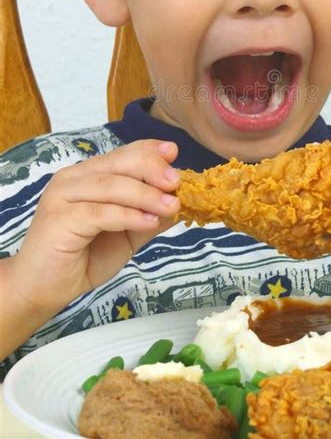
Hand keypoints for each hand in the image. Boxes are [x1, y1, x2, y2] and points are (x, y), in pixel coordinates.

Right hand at [10, 139, 180, 314]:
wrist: (43, 288)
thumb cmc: (84, 258)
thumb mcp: (127, 235)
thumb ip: (149, 216)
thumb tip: (178, 202)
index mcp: (88, 175)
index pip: (122, 154)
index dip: (149, 150)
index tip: (174, 152)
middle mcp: (73, 178)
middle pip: (117, 164)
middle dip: (151, 169)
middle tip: (177, 181)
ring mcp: (62, 196)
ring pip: (110, 186)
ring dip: (145, 194)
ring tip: (171, 205)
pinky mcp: (58, 219)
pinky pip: (99, 212)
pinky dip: (127, 215)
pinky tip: (149, 221)